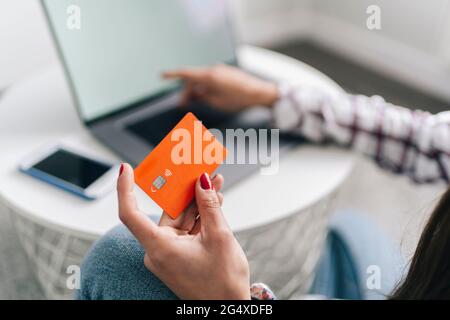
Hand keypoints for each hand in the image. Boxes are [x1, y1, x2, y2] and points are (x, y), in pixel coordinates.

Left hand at [117, 164, 250, 299]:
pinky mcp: (179, 256)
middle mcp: (159, 251)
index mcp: (159, 248)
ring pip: (180, 219)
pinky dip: (199, 217)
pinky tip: (214, 201)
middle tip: (199, 171)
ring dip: (198, 202)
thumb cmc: (222, 283)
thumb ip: (209, 206)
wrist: (229, 308)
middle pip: (166, 212)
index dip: (125, 189)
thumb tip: (203, 181)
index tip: (126, 169)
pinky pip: (186, 230)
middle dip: (186, 191)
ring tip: (215, 183)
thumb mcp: (219, 237)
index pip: (130, 214)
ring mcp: (169, 254)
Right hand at [163, 64, 278, 111]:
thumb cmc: (239, 99)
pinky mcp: (226, 73)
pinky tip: (204, 97)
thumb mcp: (217, 102)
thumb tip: (194, 96)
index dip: (172, 75)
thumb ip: (203, 98)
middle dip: (186, 91)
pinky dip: (205, 87)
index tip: (162, 76)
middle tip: (181, 105)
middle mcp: (213, 70)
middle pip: (193, 79)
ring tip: (192, 103)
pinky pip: (210, 79)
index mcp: (209, 76)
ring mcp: (220, 71)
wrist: (259, 92)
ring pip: (202, 80)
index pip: (186, 73)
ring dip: (195, 90)